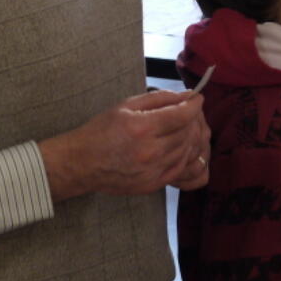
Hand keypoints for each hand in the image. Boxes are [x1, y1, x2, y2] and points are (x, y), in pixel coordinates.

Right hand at [40, 90, 207, 200]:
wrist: (82, 163)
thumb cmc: (101, 131)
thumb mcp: (126, 105)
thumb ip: (158, 98)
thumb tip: (186, 95)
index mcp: (142, 127)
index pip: (182, 116)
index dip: (194, 105)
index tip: (197, 98)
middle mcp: (150, 151)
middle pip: (188, 134)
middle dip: (194, 120)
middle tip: (191, 112)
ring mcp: (153, 171)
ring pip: (187, 152)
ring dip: (191, 138)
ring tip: (186, 128)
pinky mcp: (153, 184)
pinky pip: (181, 170)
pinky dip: (186, 156)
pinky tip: (180, 146)